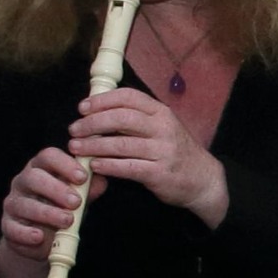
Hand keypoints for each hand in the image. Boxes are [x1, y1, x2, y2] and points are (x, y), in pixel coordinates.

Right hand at [0, 146, 89, 271]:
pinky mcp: (7, 225)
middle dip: (56, 189)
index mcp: (41, 168)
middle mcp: (23, 181)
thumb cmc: (62, 209)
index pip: (48, 156)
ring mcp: (13, 203)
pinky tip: (39, 237)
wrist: (43, 239)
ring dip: (47, 213)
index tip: (82, 177)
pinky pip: (13, 228)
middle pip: (34, 177)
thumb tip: (101, 180)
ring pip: (25, 204)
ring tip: (66, 221)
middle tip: (76, 201)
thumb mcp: (79, 198)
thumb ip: (88, 189)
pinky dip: (26, 233)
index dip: (65, 164)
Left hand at [70, 87, 228, 225]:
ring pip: (121, 144)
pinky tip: (94, 165)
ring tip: (76, 147)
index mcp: (160, 112)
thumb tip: (99, 112)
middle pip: (121, 118)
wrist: (203, 179)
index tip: (83, 108)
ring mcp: (162, 150)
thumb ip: (137, 118)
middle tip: (74, 129)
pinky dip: (108, 166)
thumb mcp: (162, 127)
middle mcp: (163, 127)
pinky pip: (127, 167)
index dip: (102, 100)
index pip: (128, 97)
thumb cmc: (175, 151)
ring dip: (94, 145)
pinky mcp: (159, 173)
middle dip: (93, 123)